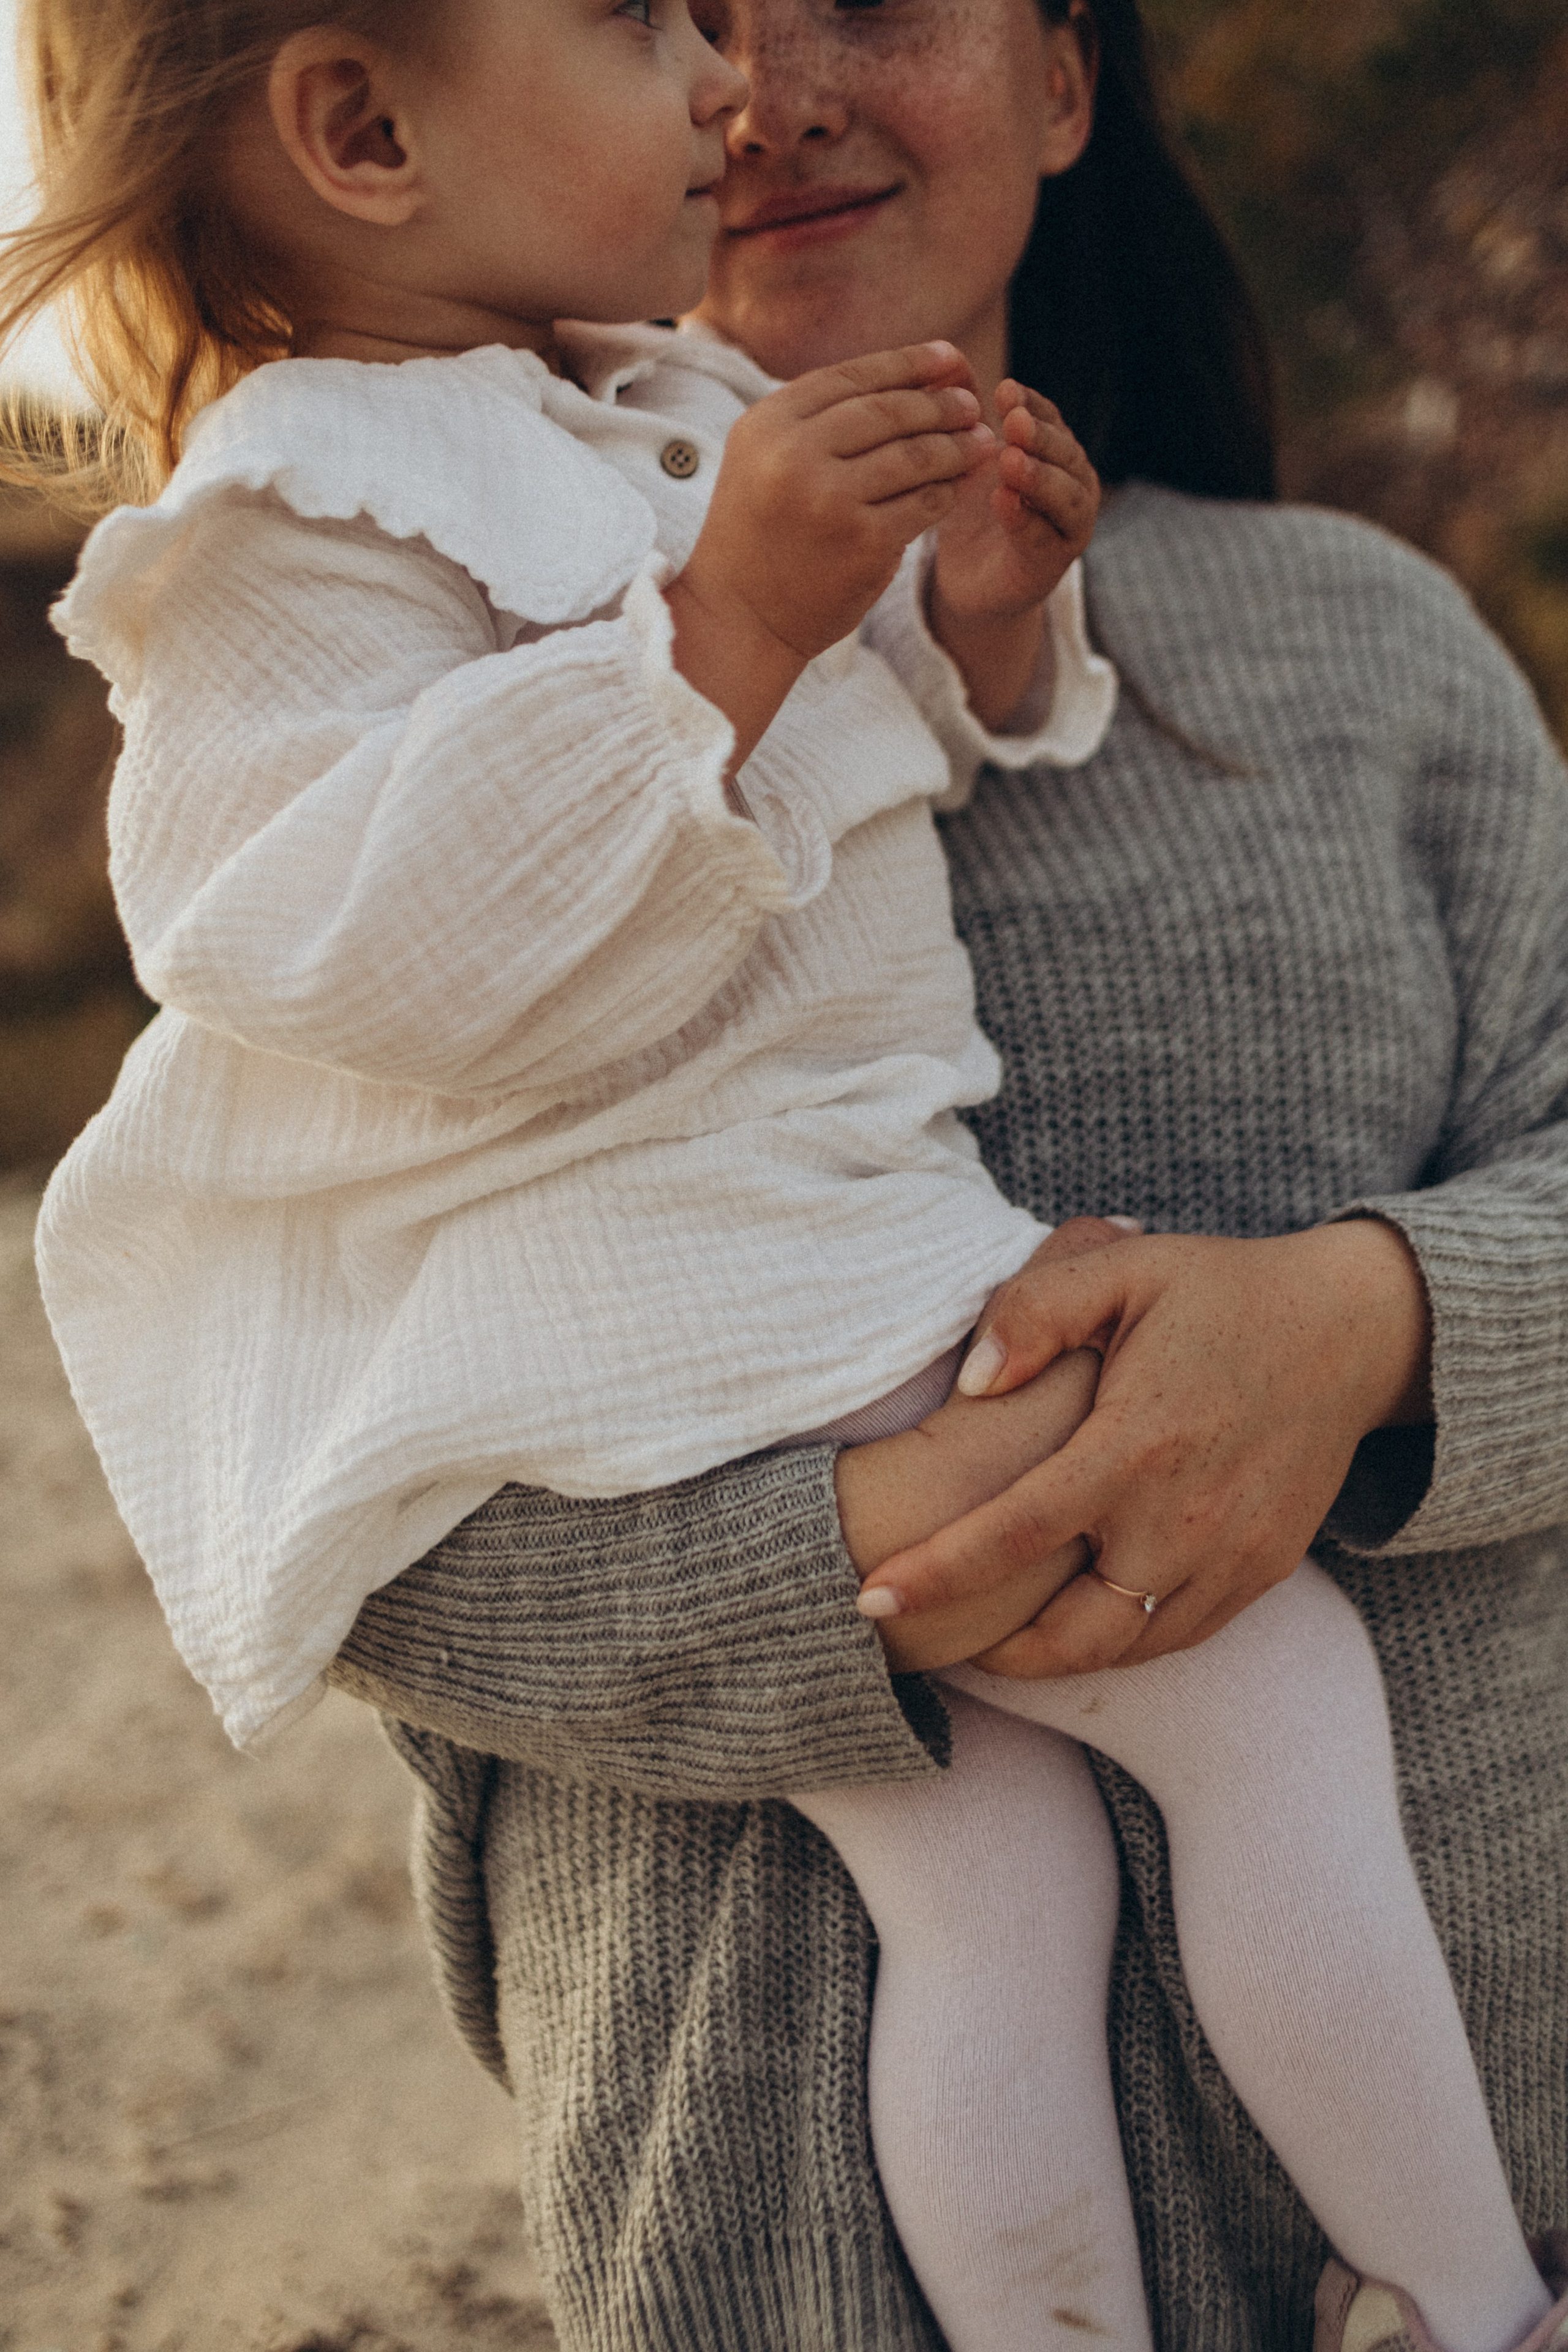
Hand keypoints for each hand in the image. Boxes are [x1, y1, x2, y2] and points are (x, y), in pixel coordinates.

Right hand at [665, 341, 990, 769]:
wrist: (738, 617)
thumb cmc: (758, 535)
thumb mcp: (764, 459)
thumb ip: (817, 420)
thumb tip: (902, 377)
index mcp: (767, 424)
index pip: (850, 378)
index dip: (907, 363)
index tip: (948, 356)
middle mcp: (794, 455)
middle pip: (888, 411)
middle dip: (938, 404)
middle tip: (971, 404)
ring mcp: (830, 499)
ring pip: (914, 456)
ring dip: (955, 447)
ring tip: (979, 442)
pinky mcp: (864, 542)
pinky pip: (924, 504)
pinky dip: (948, 492)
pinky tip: (959, 486)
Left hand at [856, 1219, 1432, 1677]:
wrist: (1356, 1330)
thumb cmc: (1224, 1291)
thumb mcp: (1123, 1266)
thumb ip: (1035, 1311)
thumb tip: (970, 1384)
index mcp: (1138, 1444)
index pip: (1014, 1531)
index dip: (937, 1572)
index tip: (869, 1598)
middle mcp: (1185, 1518)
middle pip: (1068, 1631)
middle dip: (988, 1652)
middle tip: (925, 1636)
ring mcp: (1231, 1555)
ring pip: (1120, 1649)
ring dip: (1047, 1657)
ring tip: (987, 1638)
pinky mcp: (1262, 1572)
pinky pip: (1175, 1636)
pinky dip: (1116, 1644)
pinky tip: (1073, 1622)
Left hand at [925, 382, 1099, 729]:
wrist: (968, 583)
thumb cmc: (971, 511)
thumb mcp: (967, 458)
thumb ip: (967, 416)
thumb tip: (950, 358)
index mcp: (1056, 454)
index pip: (1051, 421)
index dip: (1031, 405)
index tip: (1003, 390)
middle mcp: (1073, 486)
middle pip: (1067, 454)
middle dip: (1041, 436)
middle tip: (1013, 421)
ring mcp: (1068, 528)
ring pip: (1067, 496)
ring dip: (1039, 477)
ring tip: (1010, 461)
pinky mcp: (1050, 565)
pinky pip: (1044, 538)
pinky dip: (1025, 519)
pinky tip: (1003, 502)